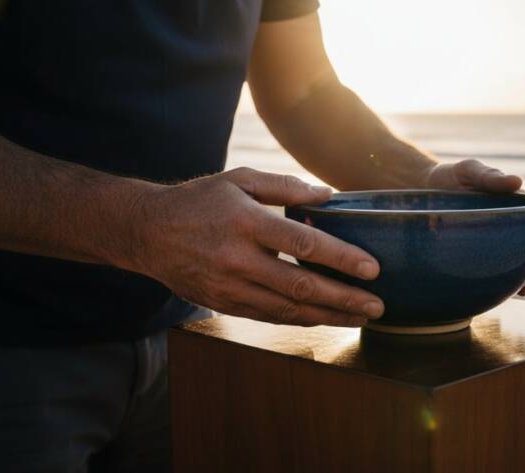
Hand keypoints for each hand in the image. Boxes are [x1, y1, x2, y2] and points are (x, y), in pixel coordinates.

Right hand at [127, 168, 384, 326]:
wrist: (147, 232)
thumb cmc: (200, 200)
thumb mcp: (239, 180)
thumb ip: (284, 186)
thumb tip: (328, 196)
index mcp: (246, 222)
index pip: (303, 244)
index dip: (341, 258)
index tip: (373, 268)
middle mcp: (237, 258)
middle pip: (300, 285)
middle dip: (344, 298)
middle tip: (377, 306)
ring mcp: (229, 286)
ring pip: (287, 309)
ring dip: (328, 316)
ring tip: (361, 318)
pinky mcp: (223, 303)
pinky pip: (269, 317)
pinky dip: (300, 319)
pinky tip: (325, 318)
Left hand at [423, 159, 524, 295]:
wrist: (420, 192)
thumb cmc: (452, 177)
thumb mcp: (470, 171)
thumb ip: (490, 177)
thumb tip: (518, 182)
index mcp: (512, 203)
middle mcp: (507, 226)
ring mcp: (492, 244)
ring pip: (514, 263)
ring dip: (523, 278)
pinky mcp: (474, 257)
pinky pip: (489, 273)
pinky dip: (496, 285)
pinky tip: (496, 294)